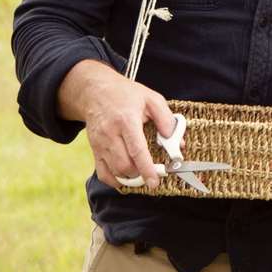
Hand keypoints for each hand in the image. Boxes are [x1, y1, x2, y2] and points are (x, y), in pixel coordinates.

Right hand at [60, 60, 175, 190]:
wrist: (96, 90)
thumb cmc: (125, 94)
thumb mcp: (151, 99)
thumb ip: (166, 120)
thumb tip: (177, 143)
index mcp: (127, 120)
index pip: (137, 151)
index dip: (147, 169)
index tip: (155, 181)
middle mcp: (110, 133)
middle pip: (124, 165)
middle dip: (140, 175)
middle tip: (152, 173)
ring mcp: (100, 143)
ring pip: (114, 171)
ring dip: (130, 178)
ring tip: (141, 172)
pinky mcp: (94, 149)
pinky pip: (103, 173)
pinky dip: (115, 180)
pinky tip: (126, 176)